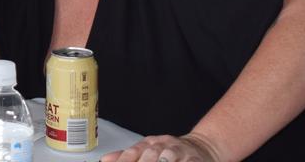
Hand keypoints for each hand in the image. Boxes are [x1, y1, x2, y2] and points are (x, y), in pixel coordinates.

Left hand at [102, 133, 221, 161]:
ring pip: (167, 157)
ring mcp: (179, 152)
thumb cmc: (169, 151)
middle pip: (149, 155)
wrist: (199, 148)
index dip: (124, 160)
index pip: (133, 153)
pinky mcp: (194, 159)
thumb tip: (106, 160)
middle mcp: (163, 146)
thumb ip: (127, 155)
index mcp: (149, 144)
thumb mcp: (147, 150)